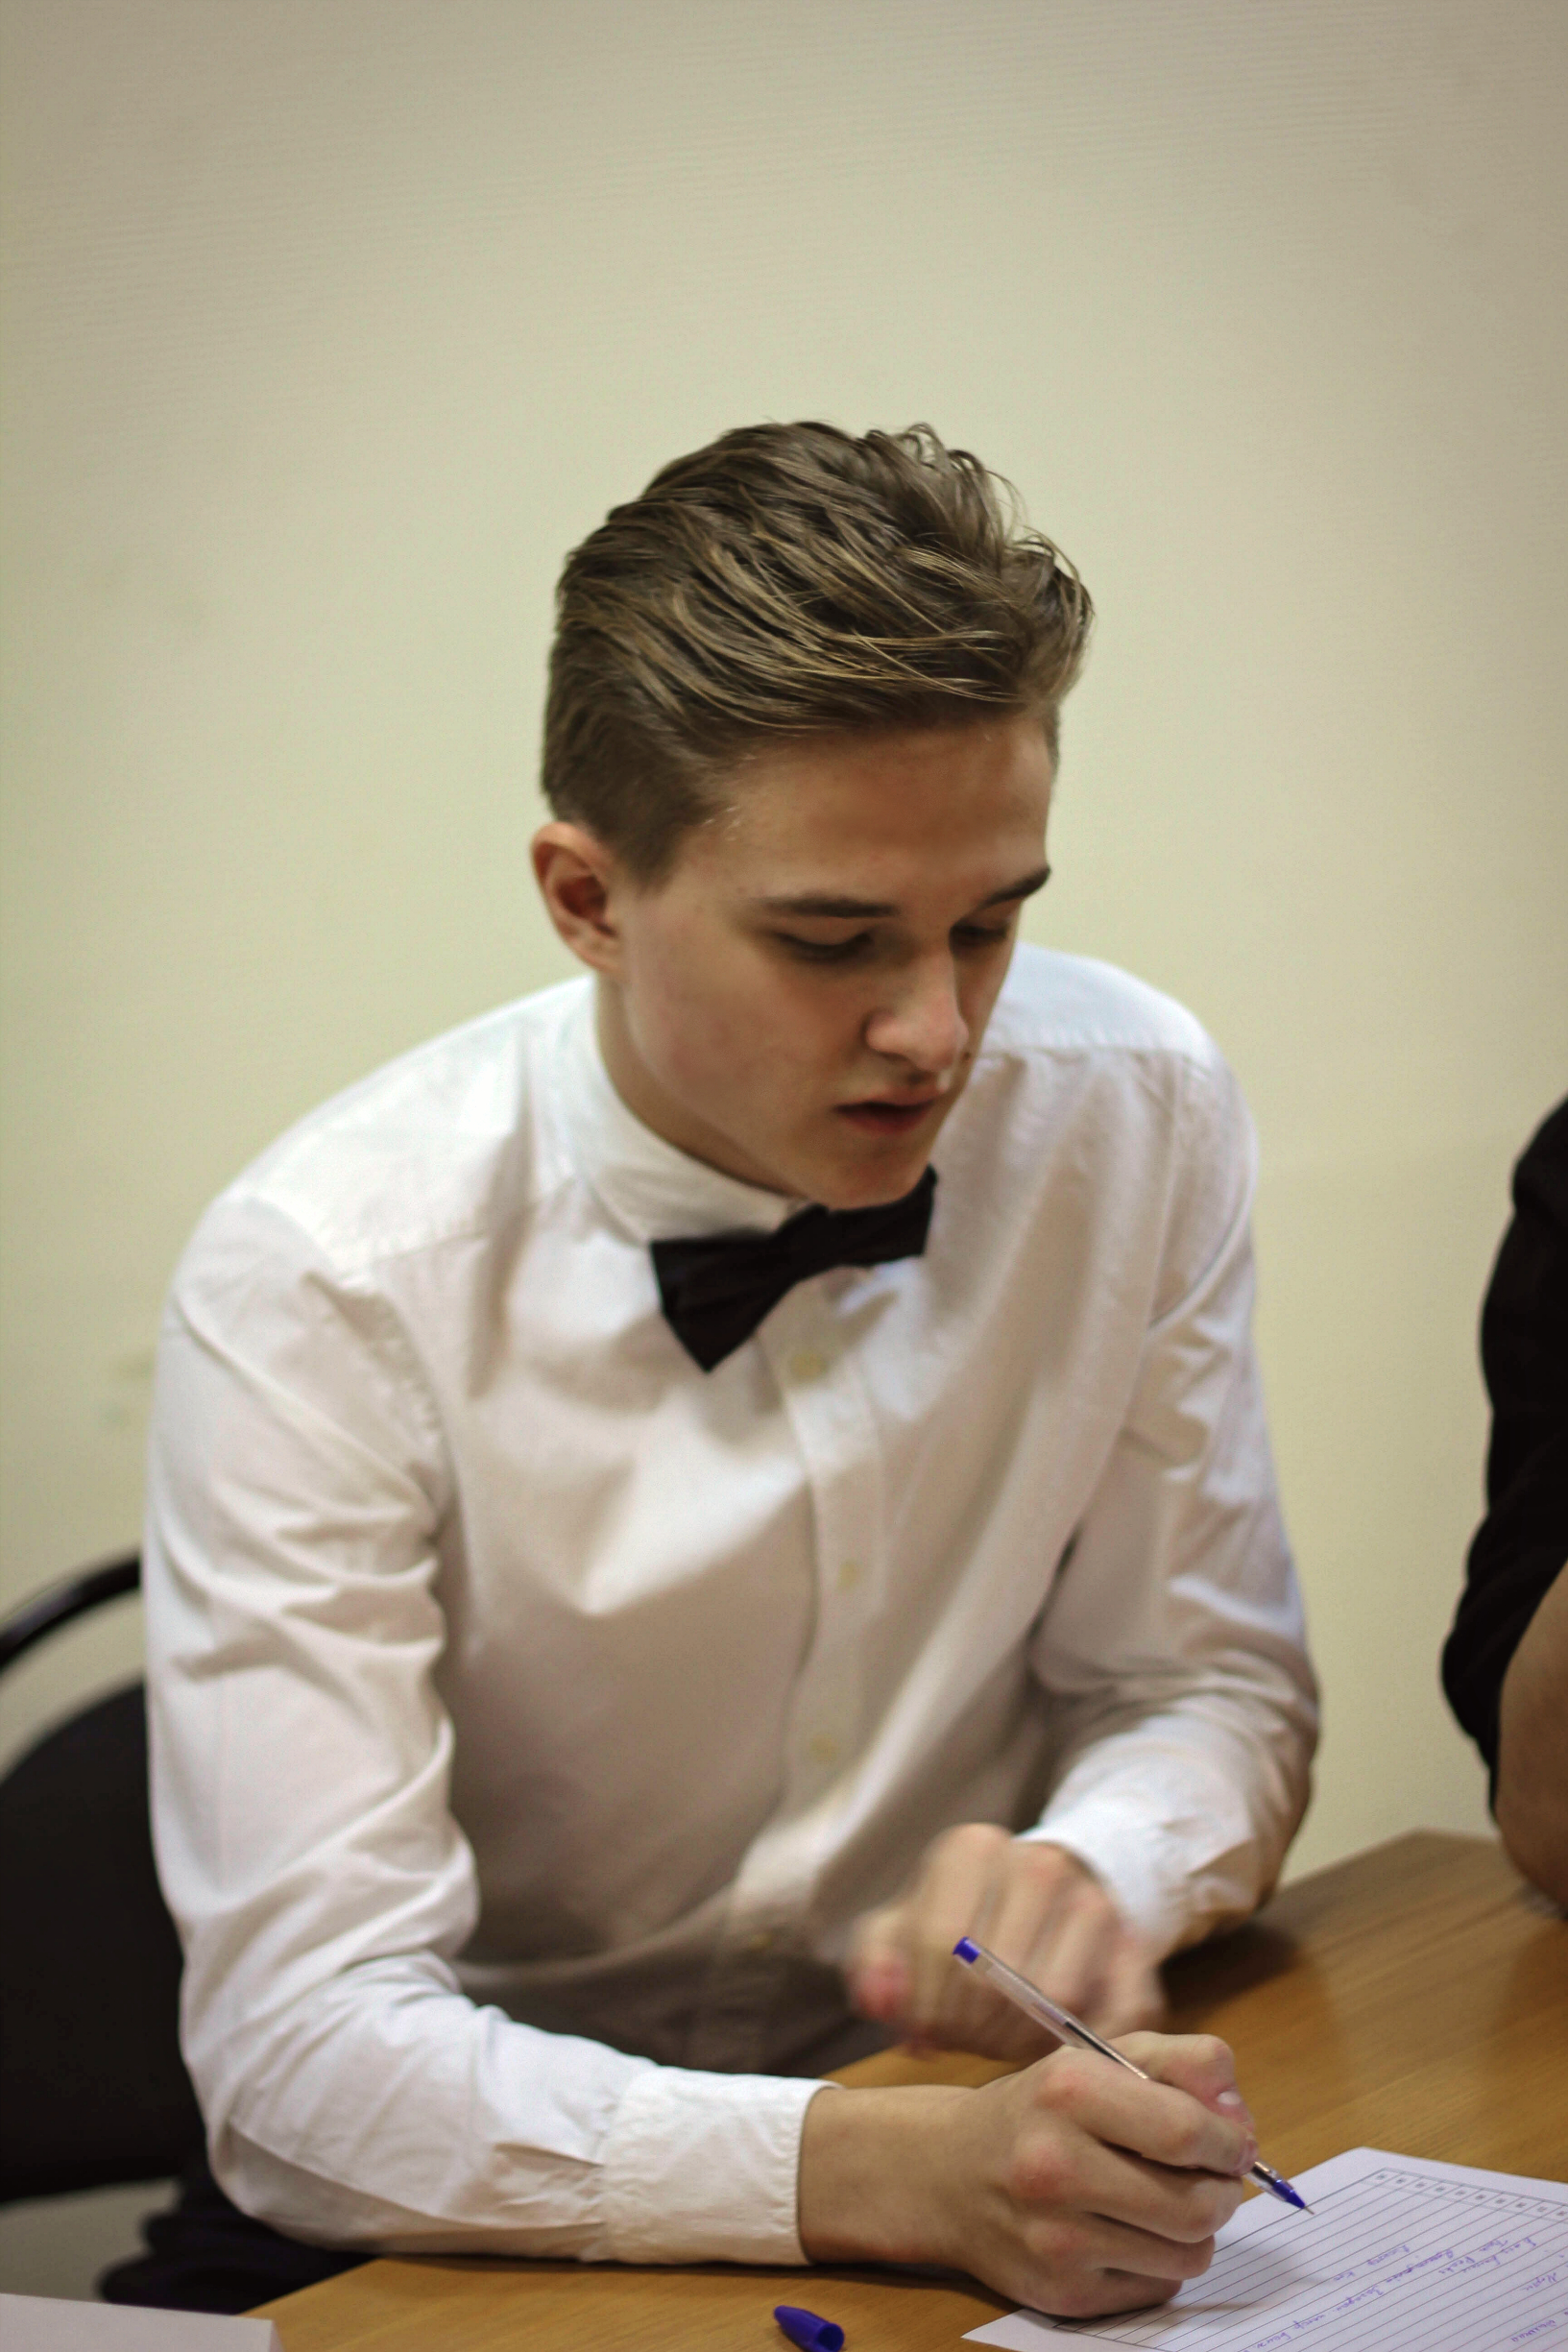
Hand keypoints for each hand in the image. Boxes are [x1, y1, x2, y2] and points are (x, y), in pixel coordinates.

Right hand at [799, 2031, 1256, 2319]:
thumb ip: (1182, 2063)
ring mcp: (1056, 2239)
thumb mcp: (1100, 2059)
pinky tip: (1129, 2231)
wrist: (947, 2173)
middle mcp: (1055, 2166)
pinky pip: (1158, 2287)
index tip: (1235, 2142)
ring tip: (1169, 2201)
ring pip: (1188, 2254)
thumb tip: (1241, 2118)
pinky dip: (1161, 2261)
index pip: (1186, 2131)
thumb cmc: (1040, 2110)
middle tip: (1214, 2177)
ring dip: (1197, 2229)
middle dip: (1223, 2191)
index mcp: (1067, 2092)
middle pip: (1196, 2204)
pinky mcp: (1062, 2294)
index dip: (1230, 2141)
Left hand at [846, 1824, 1161, 2056]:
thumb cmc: (957, 1925)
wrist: (1041, 1902)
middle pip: (995, 1979)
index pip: (941, 1944)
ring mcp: (1094, 1899)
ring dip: (1019, 2042)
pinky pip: (1112, 2016)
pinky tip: (1049, 2048)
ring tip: (999, 2041)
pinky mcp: (1136, 1947)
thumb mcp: (900, 1933)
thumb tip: (882, 2004)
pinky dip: (1081, 2047)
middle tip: (964, 2041)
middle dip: (969, 2030)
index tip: (925, 2030)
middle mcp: (1039, 1861)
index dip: (926, 2007)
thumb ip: (876, 1967)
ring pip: (1054, 2000)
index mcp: (972, 1847)